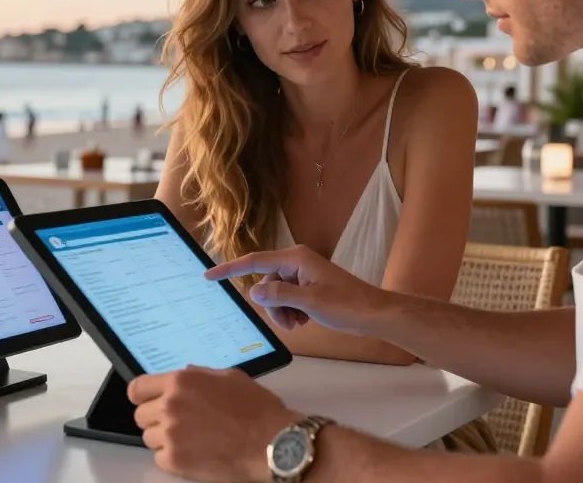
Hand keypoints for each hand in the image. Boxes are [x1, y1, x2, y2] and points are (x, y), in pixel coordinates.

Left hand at [128, 366, 298, 481]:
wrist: (271, 442)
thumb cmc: (256, 408)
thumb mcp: (229, 377)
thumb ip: (199, 375)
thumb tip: (184, 375)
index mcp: (181, 382)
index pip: (137, 388)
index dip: (141, 396)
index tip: (145, 401)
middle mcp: (170, 405)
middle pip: (140, 415)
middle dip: (156, 419)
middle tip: (178, 423)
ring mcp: (170, 435)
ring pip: (149, 438)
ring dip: (164, 439)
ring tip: (191, 439)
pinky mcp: (174, 461)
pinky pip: (160, 458)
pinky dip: (173, 458)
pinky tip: (194, 452)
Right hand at [206, 245, 388, 334]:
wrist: (373, 313)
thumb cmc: (346, 305)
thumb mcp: (309, 302)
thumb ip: (279, 296)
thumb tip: (253, 292)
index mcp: (295, 259)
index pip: (255, 262)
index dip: (230, 269)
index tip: (209, 276)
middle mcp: (296, 263)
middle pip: (266, 284)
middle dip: (272, 306)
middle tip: (289, 323)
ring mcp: (302, 275)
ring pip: (275, 295)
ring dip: (282, 312)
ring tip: (299, 324)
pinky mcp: (308, 287)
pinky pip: (287, 299)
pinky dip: (290, 312)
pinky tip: (304, 321)